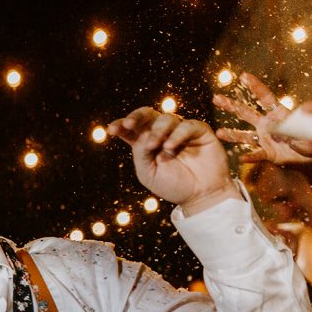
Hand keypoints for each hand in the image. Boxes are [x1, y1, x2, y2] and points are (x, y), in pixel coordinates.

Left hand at [108, 107, 237, 213]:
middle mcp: (162, 133)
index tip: (111, 130)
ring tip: (154, 146)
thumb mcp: (148, 173)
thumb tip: (141, 134)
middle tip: (128, 124)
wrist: (200, 195)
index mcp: (146, 143)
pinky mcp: (199, 130)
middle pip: (148, 115)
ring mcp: (180, 130)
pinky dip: (176, 134)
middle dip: (136, 117)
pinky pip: (186, 125)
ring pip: (166, 118)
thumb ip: (141, 154)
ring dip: (157, 131)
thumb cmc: (173, 186)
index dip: (120, 125)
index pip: (131, 130)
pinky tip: (170, 147)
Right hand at [213, 72, 311, 164]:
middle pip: (246, 113)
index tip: (244, 76)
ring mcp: (265, 139)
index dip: (255, 86)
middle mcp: (267, 124)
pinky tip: (242, 158)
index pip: (264, 97)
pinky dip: (250, 157)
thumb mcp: (306, 124)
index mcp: (278, 113)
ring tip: (219, 133)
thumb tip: (281, 122)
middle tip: (216, 98)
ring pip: (245, 136)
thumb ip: (294, 124)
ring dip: (231, 134)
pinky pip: (257, 155)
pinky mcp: (268, 154)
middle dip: (231, 106)